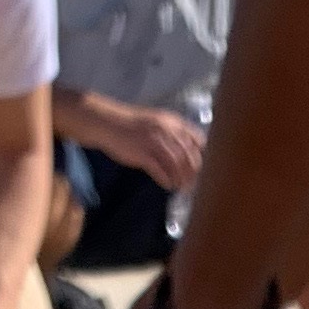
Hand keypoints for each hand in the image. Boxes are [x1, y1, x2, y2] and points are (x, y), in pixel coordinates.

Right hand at [85, 102, 205, 197]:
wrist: (108, 123)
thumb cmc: (134, 125)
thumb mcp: (158, 122)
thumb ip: (173, 133)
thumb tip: (188, 151)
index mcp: (172, 122)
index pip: (197, 139)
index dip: (201, 155)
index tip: (200, 167)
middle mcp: (166, 131)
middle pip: (188, 155)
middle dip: (193, 172)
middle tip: (192, 183)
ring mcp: (153, 142)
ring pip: (176, 164)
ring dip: (180, 178)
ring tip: (180, 186)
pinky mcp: (142, 155)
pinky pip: (159, 171)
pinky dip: (166, 180)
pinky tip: (168, 185)